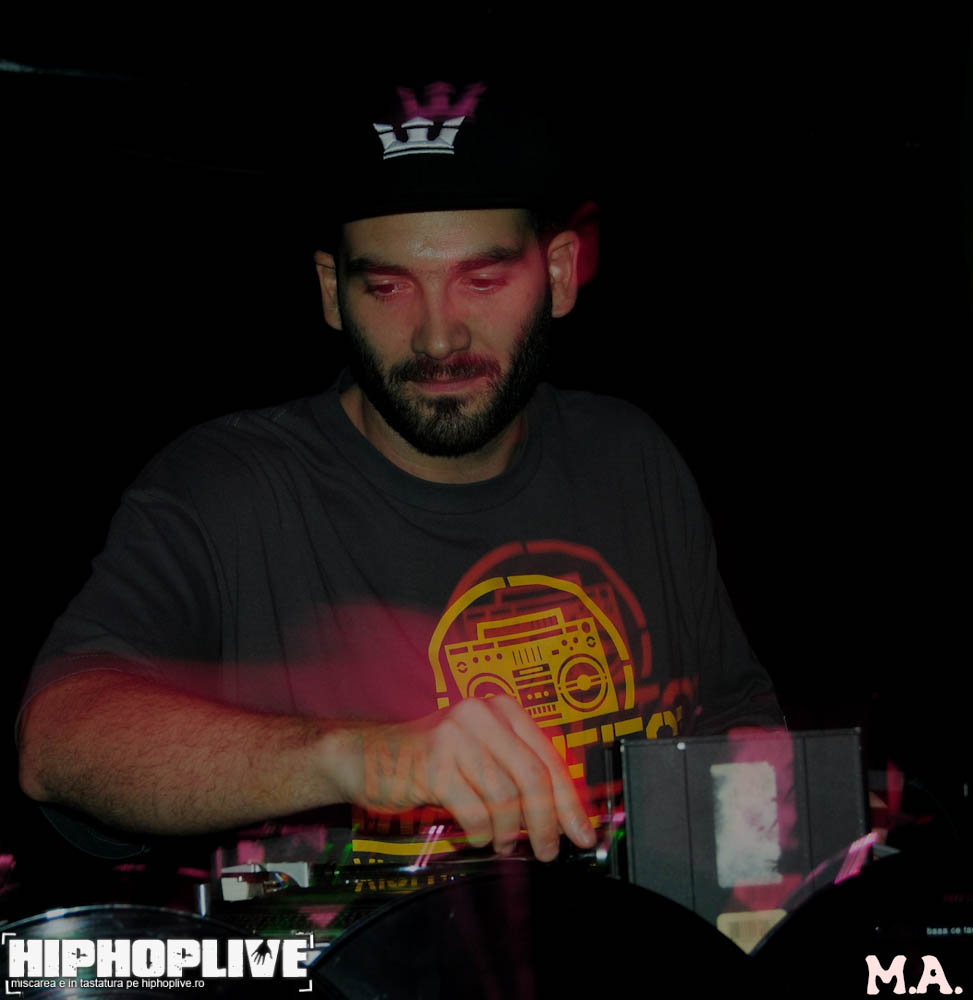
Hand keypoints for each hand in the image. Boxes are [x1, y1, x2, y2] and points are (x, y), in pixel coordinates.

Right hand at [337, 696, 595, 861]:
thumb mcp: (479, 755)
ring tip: (506, 844)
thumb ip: (516, 773)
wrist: (365, 755)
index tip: (583, 834)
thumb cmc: (429, 760)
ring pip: (506, 795)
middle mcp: (482, 714)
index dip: (570, 801)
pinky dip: (483, 831)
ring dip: (511, 831)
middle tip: (549, 851)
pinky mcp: (434, 760)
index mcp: (502, 709)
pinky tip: (479, 835)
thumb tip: (562, 816)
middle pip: (533, 776)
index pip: (549, 756)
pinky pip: (474, 808)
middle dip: (547, 822)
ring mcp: (456, 734)